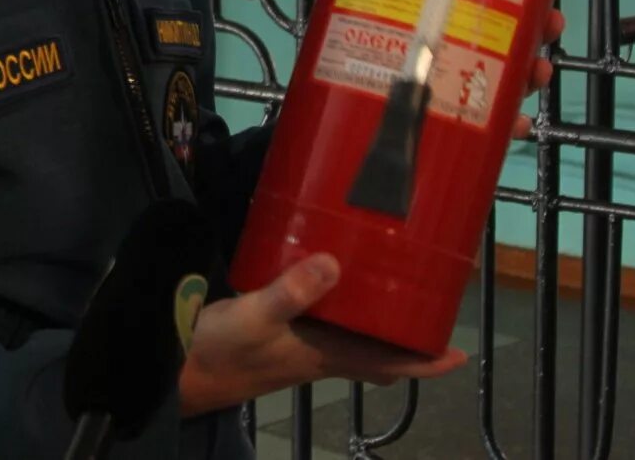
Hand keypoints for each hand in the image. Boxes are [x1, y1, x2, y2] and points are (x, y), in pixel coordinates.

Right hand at [176, 255, 465, 416]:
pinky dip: (334, 300)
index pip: (386, 363)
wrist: (175, 370)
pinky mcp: (275, 328)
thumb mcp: (255, 318)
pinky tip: (328, 273)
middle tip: (431, 305)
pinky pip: (321, 318)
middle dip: (405, 337)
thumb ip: (291, 292)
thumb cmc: (218, 352)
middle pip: (375, 350)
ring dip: (373, 318)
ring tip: (391, 284)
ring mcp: (296, 343)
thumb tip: (337, 263)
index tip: (459, 354)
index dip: (424, 362)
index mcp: (323, 355)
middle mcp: (318, 352)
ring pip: (350, 335)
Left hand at [320, 0, 561, 142]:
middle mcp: (453, 50)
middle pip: (506, 37)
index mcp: (437, 17)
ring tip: (536, 72)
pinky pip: (487, 127)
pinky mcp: (450, 123)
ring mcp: (455, 88)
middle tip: (550, 24)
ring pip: (506, 80)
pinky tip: (514, 124)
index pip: (485, 0)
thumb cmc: (351, 43)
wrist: (335, 100)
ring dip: (529, 76)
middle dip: (536, 31)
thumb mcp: (350, 2)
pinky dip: (504, 126)